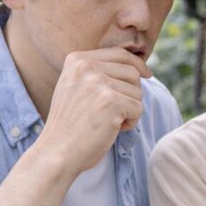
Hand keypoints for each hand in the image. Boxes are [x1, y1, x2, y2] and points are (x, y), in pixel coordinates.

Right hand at [36, 48, 151, 174]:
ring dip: (130, 110)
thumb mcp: (76, 87)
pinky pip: (138, 108)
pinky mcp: (112, 101)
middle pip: (132, 72)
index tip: (148, 74)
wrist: (57, 151)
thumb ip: (97, 73)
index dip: (138, 64)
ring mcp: (99, 83)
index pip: (120, 54)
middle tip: (114, 111)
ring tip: (109, 121)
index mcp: (77, 60)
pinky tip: (113, 128)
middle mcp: (87, 67)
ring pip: (137, 92)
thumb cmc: (71, 124)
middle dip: (131, 93)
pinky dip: (131, 122)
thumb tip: (138, 68)